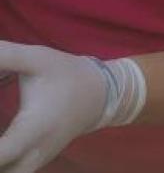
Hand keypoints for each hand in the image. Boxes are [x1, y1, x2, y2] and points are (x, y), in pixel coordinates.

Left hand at [0, 42, 107, 172]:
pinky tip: (0, 145)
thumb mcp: (37, 58)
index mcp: (34, 129)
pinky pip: (12, 172)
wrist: (100, 94)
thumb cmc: (67, 75)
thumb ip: (5, 55)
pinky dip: (3, 164)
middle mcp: (34, 153)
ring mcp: (35, 162)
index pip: (2, 154)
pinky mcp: (34, 163)